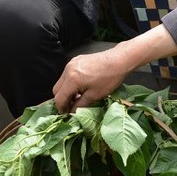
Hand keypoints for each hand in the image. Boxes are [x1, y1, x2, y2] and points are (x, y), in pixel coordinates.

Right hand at [53, 27, 176, 111]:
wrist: (119, 60)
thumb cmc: (110, 78)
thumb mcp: (95, 96)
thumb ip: (80, 105)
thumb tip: (72, 112)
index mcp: (72, 79)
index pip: (59, 98)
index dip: (61, 109)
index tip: (66, 115)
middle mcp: (68, 70)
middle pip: (56, 89)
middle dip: (62, 100)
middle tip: (70, 107)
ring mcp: (71, 63)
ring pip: (61, 81)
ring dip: (66, 91)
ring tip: (77, 98)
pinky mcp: (76, 60)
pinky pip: (68, 74)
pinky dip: (70, 82)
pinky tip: (81, 87)